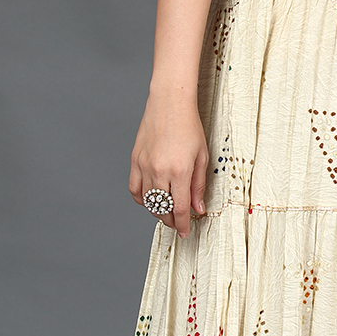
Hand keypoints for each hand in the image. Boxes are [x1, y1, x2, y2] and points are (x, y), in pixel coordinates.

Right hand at [129, 90, 208, 237]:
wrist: (169, 104)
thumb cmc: (189, 126)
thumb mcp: (202, 157)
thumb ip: (198, 185)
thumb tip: (198, 208)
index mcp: (179, 171)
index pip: (180, 209)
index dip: (183, 224)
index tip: (185, 232)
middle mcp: (159, 171)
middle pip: (163, 209)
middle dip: (172, 221)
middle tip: (179, 223)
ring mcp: (144, 166)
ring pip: (148, 202)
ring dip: (158, 212)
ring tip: (167, 213)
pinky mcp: (135, 160)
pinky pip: (135, 189)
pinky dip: (142, 199)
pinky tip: (151, 200)